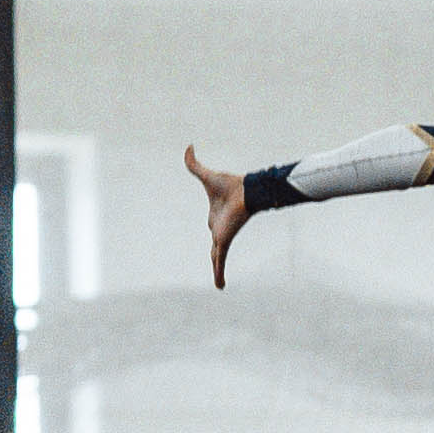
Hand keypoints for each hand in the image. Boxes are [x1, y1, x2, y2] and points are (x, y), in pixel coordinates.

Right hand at [186, 143, 249, 289]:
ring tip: (220, 285)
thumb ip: (194, 164)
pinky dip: (219, 273)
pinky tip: (220, 286)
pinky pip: (220, 261)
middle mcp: (219, 229)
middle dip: (217, 259)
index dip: (214, 234)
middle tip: (219, 268)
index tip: (217, 242)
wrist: (246, 191)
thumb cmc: (230, 185)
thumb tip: (188, 146)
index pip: (213, 229)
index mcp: (215, 218)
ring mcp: (222, 237)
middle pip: (216, 248)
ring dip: (218, 271)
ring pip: (217, 258)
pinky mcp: (224, 242)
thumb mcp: (206, 175)